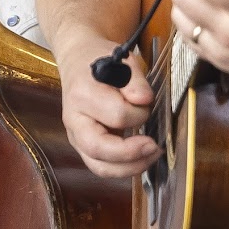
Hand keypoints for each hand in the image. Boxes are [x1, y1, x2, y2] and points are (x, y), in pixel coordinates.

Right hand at [54, 27, 160, 179]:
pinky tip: (140, 159)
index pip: (116, 114)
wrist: (78, 60)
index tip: (147, 103)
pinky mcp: (83, 146)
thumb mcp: (122, 60)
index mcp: (82, 93)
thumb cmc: (100, 60)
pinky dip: (123, 168)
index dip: (138, 113)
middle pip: (98, 149)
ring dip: (129, 167)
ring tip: (151, 155)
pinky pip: (101, 167)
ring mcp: (76, 136)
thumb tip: (143, 101)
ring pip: (99, 166)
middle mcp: (73, 119)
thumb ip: (135, 81)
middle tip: (154, 146)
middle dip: (131, 153)